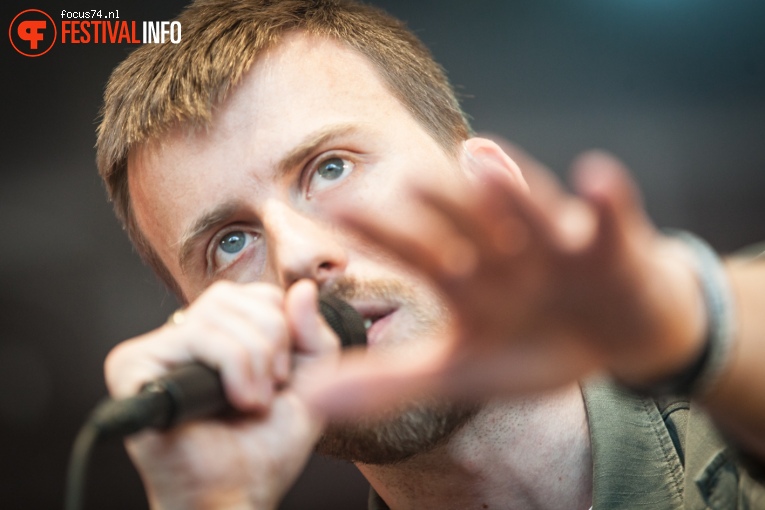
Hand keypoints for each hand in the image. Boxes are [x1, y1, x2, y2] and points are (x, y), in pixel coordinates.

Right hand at [105, 279, 338, 509]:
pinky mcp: (132, 366)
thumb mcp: (310, 383)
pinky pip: (197, 336)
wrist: (237, 494)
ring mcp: (154, 350)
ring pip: (217, 314)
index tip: (283, 375)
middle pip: (232, 296)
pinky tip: (234, 402)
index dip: (281, 325)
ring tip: (252, 402)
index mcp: (218, 337)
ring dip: (253, 360)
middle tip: (270, 388)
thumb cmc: (264, 448)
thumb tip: (303, 288)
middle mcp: (181, 338)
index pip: (252, 293)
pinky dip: (232, 366)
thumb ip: (313, 334)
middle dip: (270, 340)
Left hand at [308, 139, 705, 417]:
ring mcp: (556, 245)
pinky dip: (605, 203)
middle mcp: (503, 251)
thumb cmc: (531, 344)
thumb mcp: (461, 369)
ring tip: (481, 161)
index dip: (378, 231)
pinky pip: (608, 222)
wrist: (616, 335)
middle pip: (468, 223)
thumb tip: (309, 400)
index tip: (332, 208)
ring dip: (510, 192)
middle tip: (401, 179)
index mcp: (466, 279)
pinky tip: (595, 177)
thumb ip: (389, 380)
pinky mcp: (611, 246)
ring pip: (530, 214)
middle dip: (438, 204)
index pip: (416, 251)